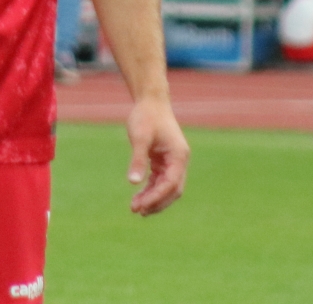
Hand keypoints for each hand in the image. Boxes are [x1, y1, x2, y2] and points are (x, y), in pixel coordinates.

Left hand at [124, 95, 188, 214]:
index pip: (171, 184)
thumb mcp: (140, 137)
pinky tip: (138, 196)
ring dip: (153, 198)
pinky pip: (160, 181)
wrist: (151, 101)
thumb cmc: (146, 116)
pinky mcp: (164, 161)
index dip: (157, 197)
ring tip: (135, 208)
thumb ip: (138, 159)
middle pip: (173, 190)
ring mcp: (173, 162)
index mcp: (179, 156)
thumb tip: (133, 182)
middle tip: (137, 210)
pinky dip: (151, 190)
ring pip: (167, 188)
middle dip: (156, 202)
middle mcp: (179, 161)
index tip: (141, 206)